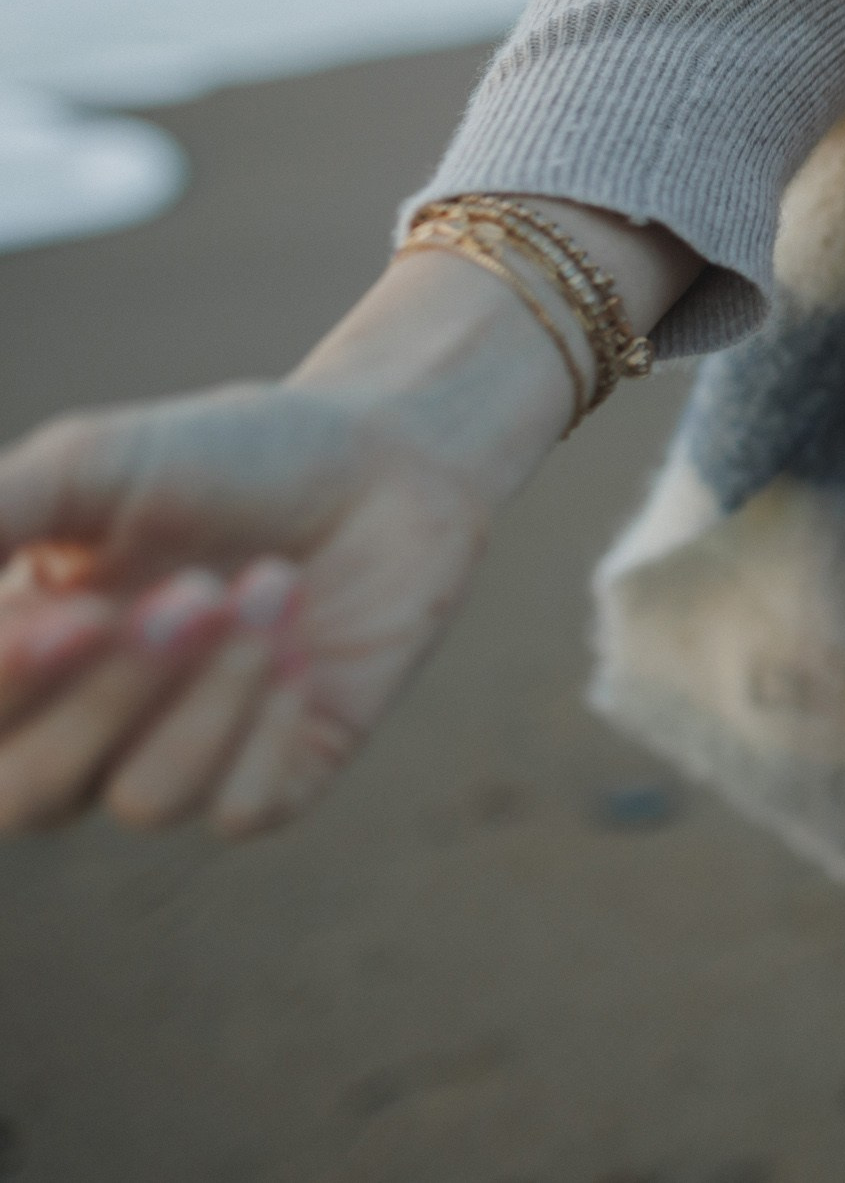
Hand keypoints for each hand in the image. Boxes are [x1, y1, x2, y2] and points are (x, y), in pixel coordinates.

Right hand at [0, 381, 490, 834]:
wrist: (384, 460)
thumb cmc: (224, 456)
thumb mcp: (91, 465)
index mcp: (14, 655)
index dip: (4, 686)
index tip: (73, 610)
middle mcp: (80, 726)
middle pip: (26, 795)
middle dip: (105, 698)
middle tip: (187, 593)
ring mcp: (179, 756)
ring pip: (144, 798)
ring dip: (210, 691)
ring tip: (266, 583)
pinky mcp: (280, 774)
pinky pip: (241, 810)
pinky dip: (267, 728)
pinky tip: (299, 649)